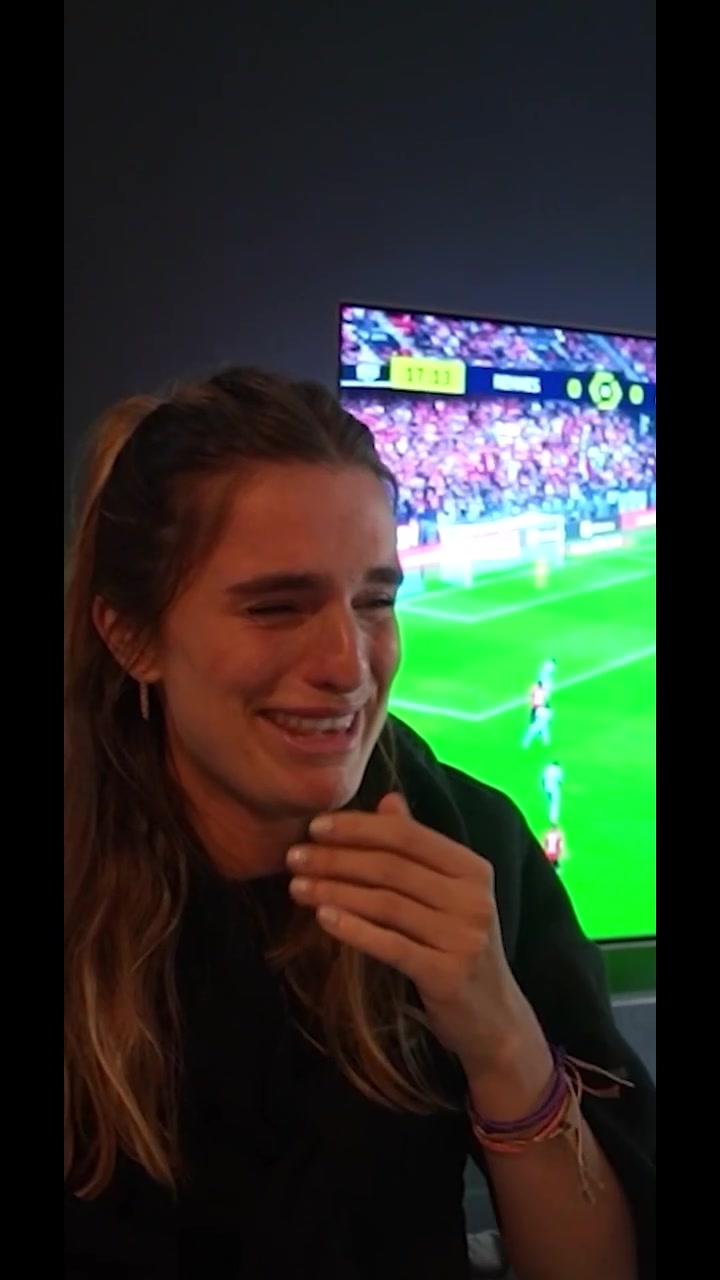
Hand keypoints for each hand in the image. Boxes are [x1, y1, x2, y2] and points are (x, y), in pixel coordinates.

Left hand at [286, 793, 539, 1076]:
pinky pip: (390, 944)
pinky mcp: (447, 974)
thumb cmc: (458, 948)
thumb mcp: (447, 895)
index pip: (407, 836)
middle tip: (293, 857)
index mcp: (473, 869)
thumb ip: (419, 850)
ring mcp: (464, 937)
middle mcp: (473, 898)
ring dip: (334, 891)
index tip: (314, 827)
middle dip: (336, 859)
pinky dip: (353, 928)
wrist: (493, 1019)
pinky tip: (322, 919)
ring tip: (296, 888)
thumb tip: (389, 800)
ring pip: (386, 904)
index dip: (358, 828)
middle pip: (392, 868)